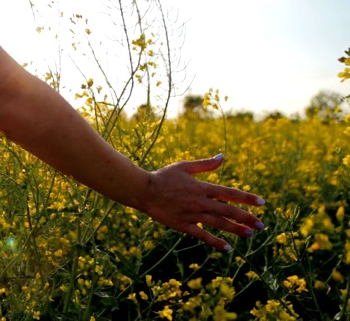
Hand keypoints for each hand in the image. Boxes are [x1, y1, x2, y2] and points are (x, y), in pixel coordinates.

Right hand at [132, 154, 264, 250]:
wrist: (144, 190)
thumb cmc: (163, 176)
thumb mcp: (184, 166)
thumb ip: (205, 164)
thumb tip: (223, 156)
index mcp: (202, 187)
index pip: (230, 193)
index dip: (247, 198)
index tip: (262, 203)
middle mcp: (200, 202)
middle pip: (228, 211)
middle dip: (247, 218)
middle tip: (262, 226)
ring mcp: (192, 215)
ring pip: (219, 224)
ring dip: (236, 230)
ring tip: (250, 235)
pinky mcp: (183, 225)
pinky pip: (202, 236)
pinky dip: (216, 242)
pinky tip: (227, 248)